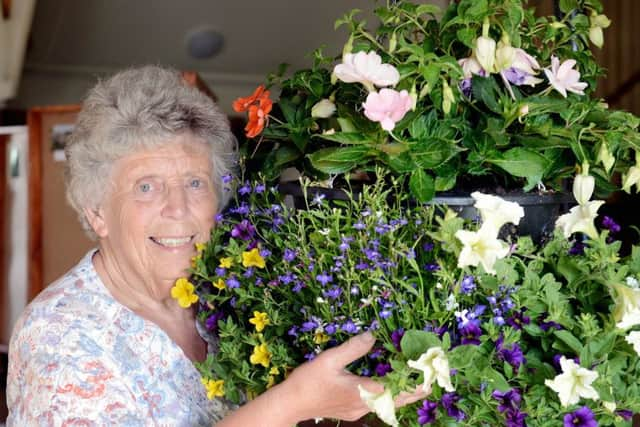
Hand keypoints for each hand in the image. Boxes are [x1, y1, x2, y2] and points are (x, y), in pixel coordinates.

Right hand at [217, 332, 428, 426]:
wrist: (290, 403)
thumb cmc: (308, 381)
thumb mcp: (330, 359)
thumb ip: (353, 347)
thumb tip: (372, 335)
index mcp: (363, 392)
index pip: (398, 389)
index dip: (416, 382)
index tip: (431, 374)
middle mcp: (365, 405)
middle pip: (398, 400)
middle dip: (416, 390)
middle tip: (432, 379)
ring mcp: (357, 411)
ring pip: (388, 404)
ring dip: (403, 393)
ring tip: (417, 382)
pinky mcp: (351, 411)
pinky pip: (377, 405)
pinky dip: (389, 396)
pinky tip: (389, 387)